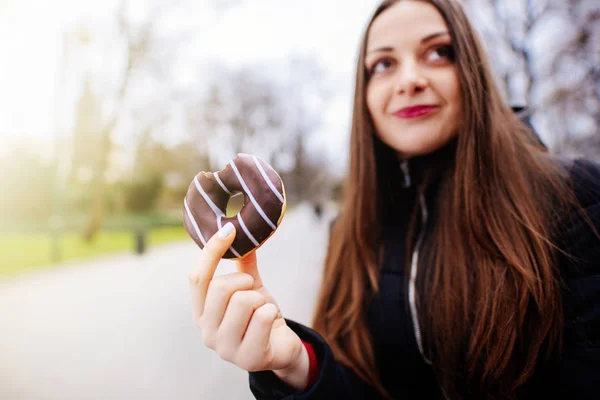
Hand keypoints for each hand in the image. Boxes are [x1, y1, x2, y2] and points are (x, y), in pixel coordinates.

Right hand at [189, 222, 309, 389]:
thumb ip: (242, 266)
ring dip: (260, 299)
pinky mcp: (249, 358)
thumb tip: (240, 232)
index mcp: (201, 313)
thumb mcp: (250, 289)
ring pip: (242, 301)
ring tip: (262, 309)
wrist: (283, 349)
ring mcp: (226, 349)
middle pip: (220, 288)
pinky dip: (271, 311)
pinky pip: (262, 317)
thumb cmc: (261, 318)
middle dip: (244, 281)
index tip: (230, 230)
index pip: (197, 278)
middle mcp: (207, 333)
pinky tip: (271, 322)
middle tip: (254, 290)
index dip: (211, 251)